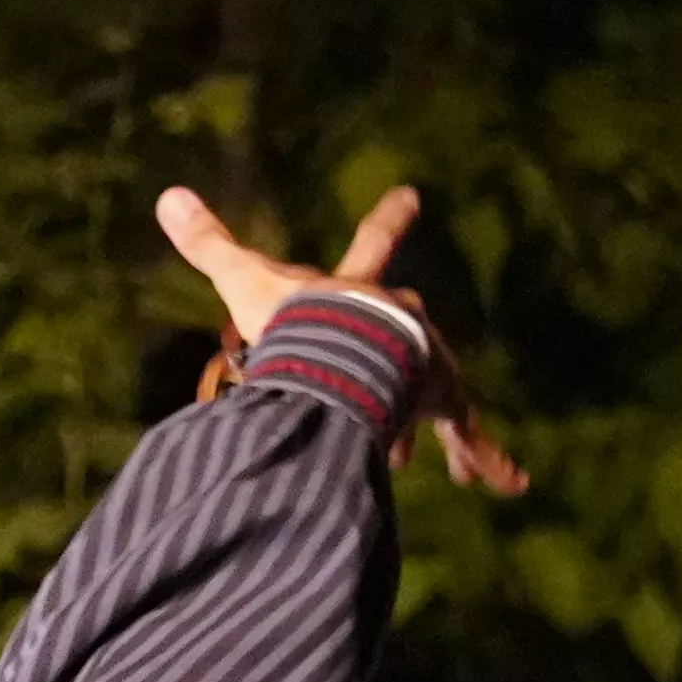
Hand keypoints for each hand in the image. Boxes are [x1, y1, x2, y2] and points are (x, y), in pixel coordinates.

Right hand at [151, 182, 520, 496]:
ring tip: (439, 465)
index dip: (387, 218)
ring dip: (437, 423)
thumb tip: (167, 196)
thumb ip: (210, 246)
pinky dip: (489, 462)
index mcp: (361, 295)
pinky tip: (513, 486)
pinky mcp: (443, 406)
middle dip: (406, 359)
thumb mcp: (245, 280)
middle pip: (412, 332)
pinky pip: (471, 439)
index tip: (411, 194)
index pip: (372, 246)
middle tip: (393, 386)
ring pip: (440, 393)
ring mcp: (426, 366)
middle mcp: (402, 326)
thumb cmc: (298, 318)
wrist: (346, 353)